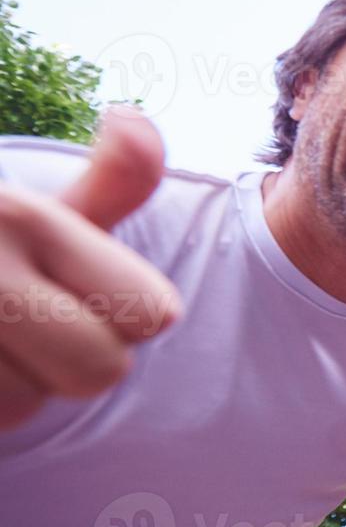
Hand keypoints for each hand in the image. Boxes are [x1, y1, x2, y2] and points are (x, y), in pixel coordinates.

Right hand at [0, 107, 179, 427]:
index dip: (126, 314)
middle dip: (72, 360)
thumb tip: (132, 119)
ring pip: (26, 407)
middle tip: (24, 325)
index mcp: (20, 218)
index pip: (149, 311)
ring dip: (8, 389)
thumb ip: (112, 182)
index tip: (77, 291)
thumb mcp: (39, 213)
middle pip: (99, 370)